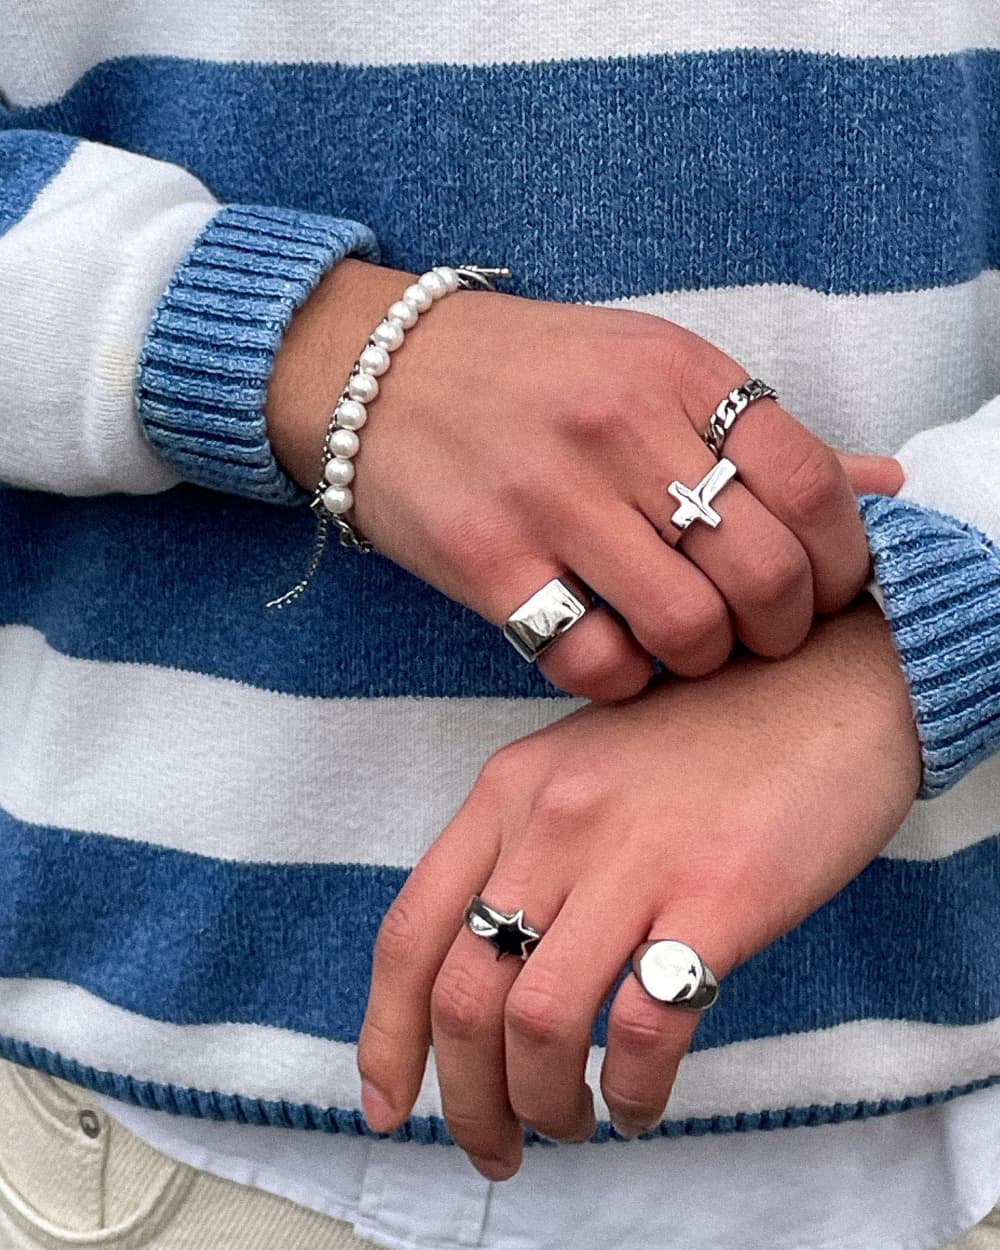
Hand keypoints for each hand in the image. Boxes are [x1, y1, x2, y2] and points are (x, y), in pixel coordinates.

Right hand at [268, 260, 901, 700]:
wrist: (380, 372)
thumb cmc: (532, 377)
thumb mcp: (652, 369)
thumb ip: (762, 434)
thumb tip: (882, 484)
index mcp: (676, 372)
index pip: (811, 482)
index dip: (844, 558)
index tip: (827, 588)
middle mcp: (618, 428)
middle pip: (763, 571)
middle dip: (782, 628)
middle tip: (760, 632)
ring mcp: (548, 496)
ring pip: (686, 628)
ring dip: (702, 659)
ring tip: (684, 643)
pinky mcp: (484, 560)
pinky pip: (592, 661)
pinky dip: (620, 676)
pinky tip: (610, 648)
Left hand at [357, 599, 919, 1178]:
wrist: (825, 690)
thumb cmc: (706, 741)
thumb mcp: (582, 767)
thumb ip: (525, 851)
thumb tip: (483, 976)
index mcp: (508, 790)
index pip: (407, 931)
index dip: (385, 1034)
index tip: (383, 1102)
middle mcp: (554, 820)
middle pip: (462, 995)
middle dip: (464, 1098)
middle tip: (495, 1146)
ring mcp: (635, 856)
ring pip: (537, 1023)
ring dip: (541, 1104)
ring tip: (570, 1122)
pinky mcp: (719, 896)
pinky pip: (645, 1027)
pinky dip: (631, 1090)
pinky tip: (638, 1102)